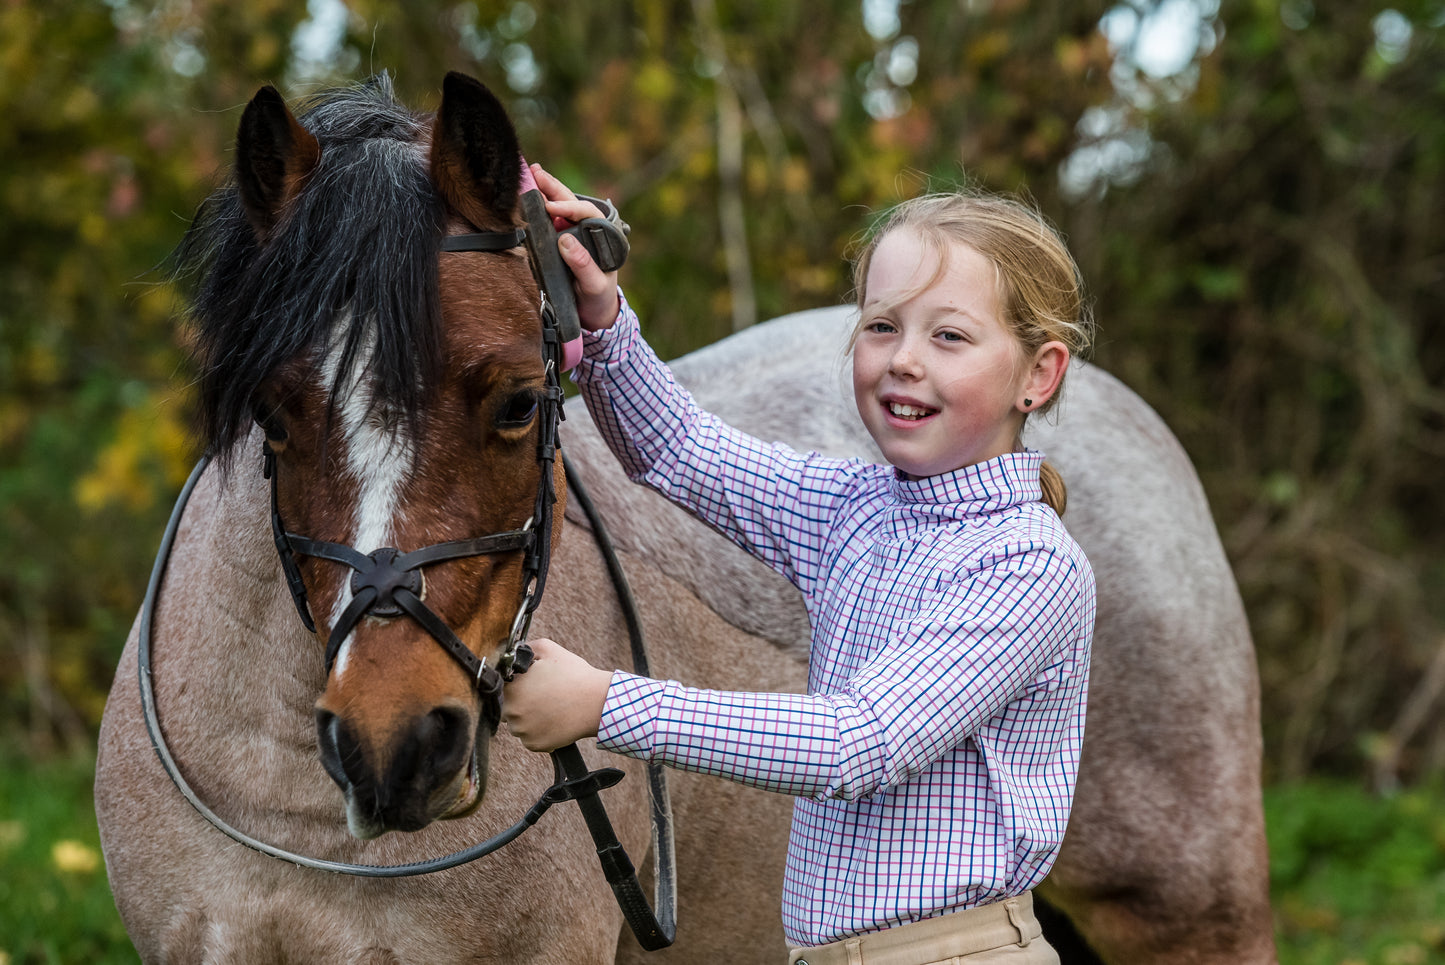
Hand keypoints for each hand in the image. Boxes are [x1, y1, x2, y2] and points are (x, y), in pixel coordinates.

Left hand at [502, 637, 612, 751]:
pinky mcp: (534, 744)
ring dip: (530, 718)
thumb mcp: (548, 648)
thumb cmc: (574, 675)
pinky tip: (554, 721)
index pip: (506, 687)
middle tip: (546, 695)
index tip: (536, 684)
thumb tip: (512, 651)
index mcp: (512, 688)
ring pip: (519, 724)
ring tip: (551, 708)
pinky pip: (530, 738)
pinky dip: (540, 732)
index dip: (521, 684)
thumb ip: (524, 648)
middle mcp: (512, 711)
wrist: (596, 702)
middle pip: (510, 707)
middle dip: (524, 701)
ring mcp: (522, 730)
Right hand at [529, 163, 621, 331]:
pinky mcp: (557, 241)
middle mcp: (587, 230)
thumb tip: (565, 241)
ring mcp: (571, 234)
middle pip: (570, 202)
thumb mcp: (595, 285)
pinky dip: (537, 207)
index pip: (586, 213)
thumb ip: (584, 265)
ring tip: (531, 174)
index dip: (568, 208)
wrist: (592, 312)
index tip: (550, 208)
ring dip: (544, 191)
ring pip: (558, 207)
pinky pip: (547, 221)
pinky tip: (526, 196)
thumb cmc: (598, 297)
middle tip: (535, 171)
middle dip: (553, 187)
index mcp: (601, 236)